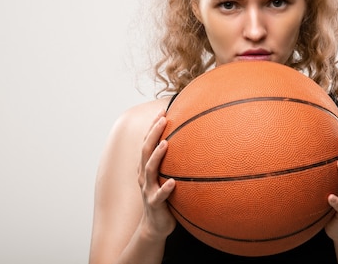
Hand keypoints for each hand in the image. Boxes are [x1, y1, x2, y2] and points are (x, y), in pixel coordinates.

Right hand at [137, 110, 176, 238]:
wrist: (155, 225)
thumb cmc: (164, 197)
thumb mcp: (166, 177)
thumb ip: (174, 162)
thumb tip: (193, 143)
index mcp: (146, 168)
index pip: (148, 143)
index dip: (153, 127)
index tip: (163, 111)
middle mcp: (144, 176)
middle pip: (145, 151)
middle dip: (153, 133)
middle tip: (163, 119)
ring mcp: (148, 190)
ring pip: (149, 170)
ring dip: (157, 156)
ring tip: (166, 143)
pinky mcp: (154, 204)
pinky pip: (159, 196)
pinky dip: (165, 189)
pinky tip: (173, 183)